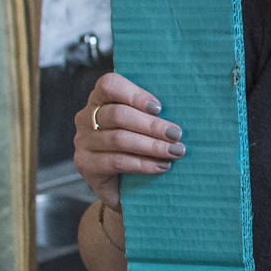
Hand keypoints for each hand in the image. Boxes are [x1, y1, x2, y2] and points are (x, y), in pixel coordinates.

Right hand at [74, 72, 183, 206]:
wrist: (123, 185)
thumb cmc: (139, 146)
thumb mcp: (144, 125)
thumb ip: (153, 113)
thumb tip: (186, 108)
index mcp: (101, 99)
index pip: (109, 85)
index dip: (135, 94)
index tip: (159, 107)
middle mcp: (86, 118)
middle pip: (118, 115)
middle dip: (152, 125)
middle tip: (176, 134)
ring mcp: (83, 142)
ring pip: (119, 139)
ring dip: (152, 146)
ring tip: (175, 151)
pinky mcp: (85, 164)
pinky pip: (117, 161)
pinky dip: (143, 164)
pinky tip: (161, 166)